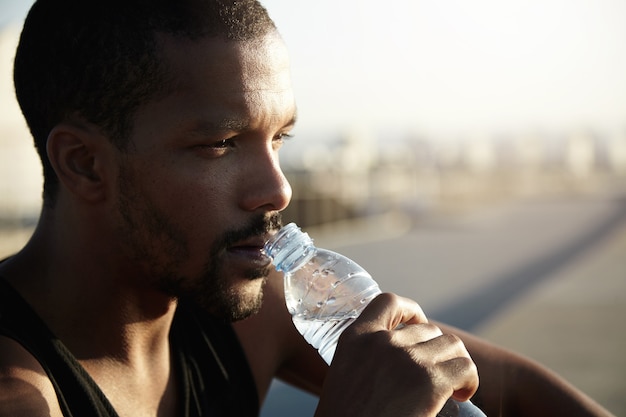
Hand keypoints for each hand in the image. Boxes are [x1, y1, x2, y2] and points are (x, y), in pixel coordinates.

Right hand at [314, 293, 478, 416]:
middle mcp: (382, 342)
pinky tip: (461, 395)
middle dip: (437, 350)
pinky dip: (469, 380)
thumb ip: (365, 358)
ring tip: (453, 385)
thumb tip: (392, 364)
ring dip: (455, 363)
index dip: (410, 310)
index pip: (389, 302)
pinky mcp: (431, 381)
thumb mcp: (345, 375)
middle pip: (429, 329)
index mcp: (355, 337)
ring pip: (451, 345)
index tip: (418, 324)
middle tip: (436, 375)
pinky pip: (465, 367)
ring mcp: (407, 359)